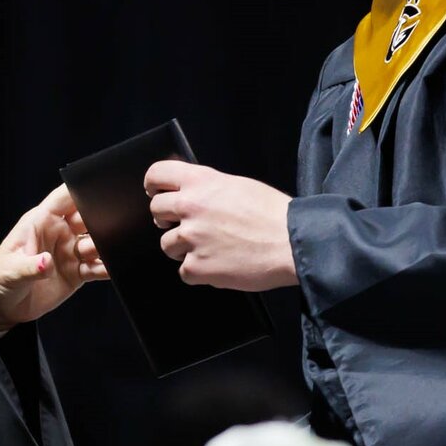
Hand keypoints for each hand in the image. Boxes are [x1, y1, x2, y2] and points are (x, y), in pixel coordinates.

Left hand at [0, 183, 107, 332]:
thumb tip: (45, 263)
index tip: (102, 188)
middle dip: (102, 219)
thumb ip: (29, 267)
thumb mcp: (9, 271)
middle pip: (88, 218)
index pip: (64, 199)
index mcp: (41, 221)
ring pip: (97, 243)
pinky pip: (97, 267)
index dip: (82, 190)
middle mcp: (59, 233)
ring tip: (112, 252)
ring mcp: (70, 252)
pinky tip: (114, 269)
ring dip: (106, 246)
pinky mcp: (77, 273)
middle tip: (113, 228)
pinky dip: (107, 268)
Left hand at [145, 162, 296, 290]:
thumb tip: (190, 195)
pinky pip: (183, 271)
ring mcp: (191, 237)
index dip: (153, 185)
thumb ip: (208, 188)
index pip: (156, 174)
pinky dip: (198, 271)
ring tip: (210, 248)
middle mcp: (190, 206)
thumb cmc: (272, 214)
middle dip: (167, 219)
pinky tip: (218, 264)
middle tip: (187, 226)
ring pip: (166, 245)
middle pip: (155, 210)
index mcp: (201, 181)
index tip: (156, 193)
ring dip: (183, 248)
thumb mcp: (237, 185)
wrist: (292, 243)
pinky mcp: (197, 266)